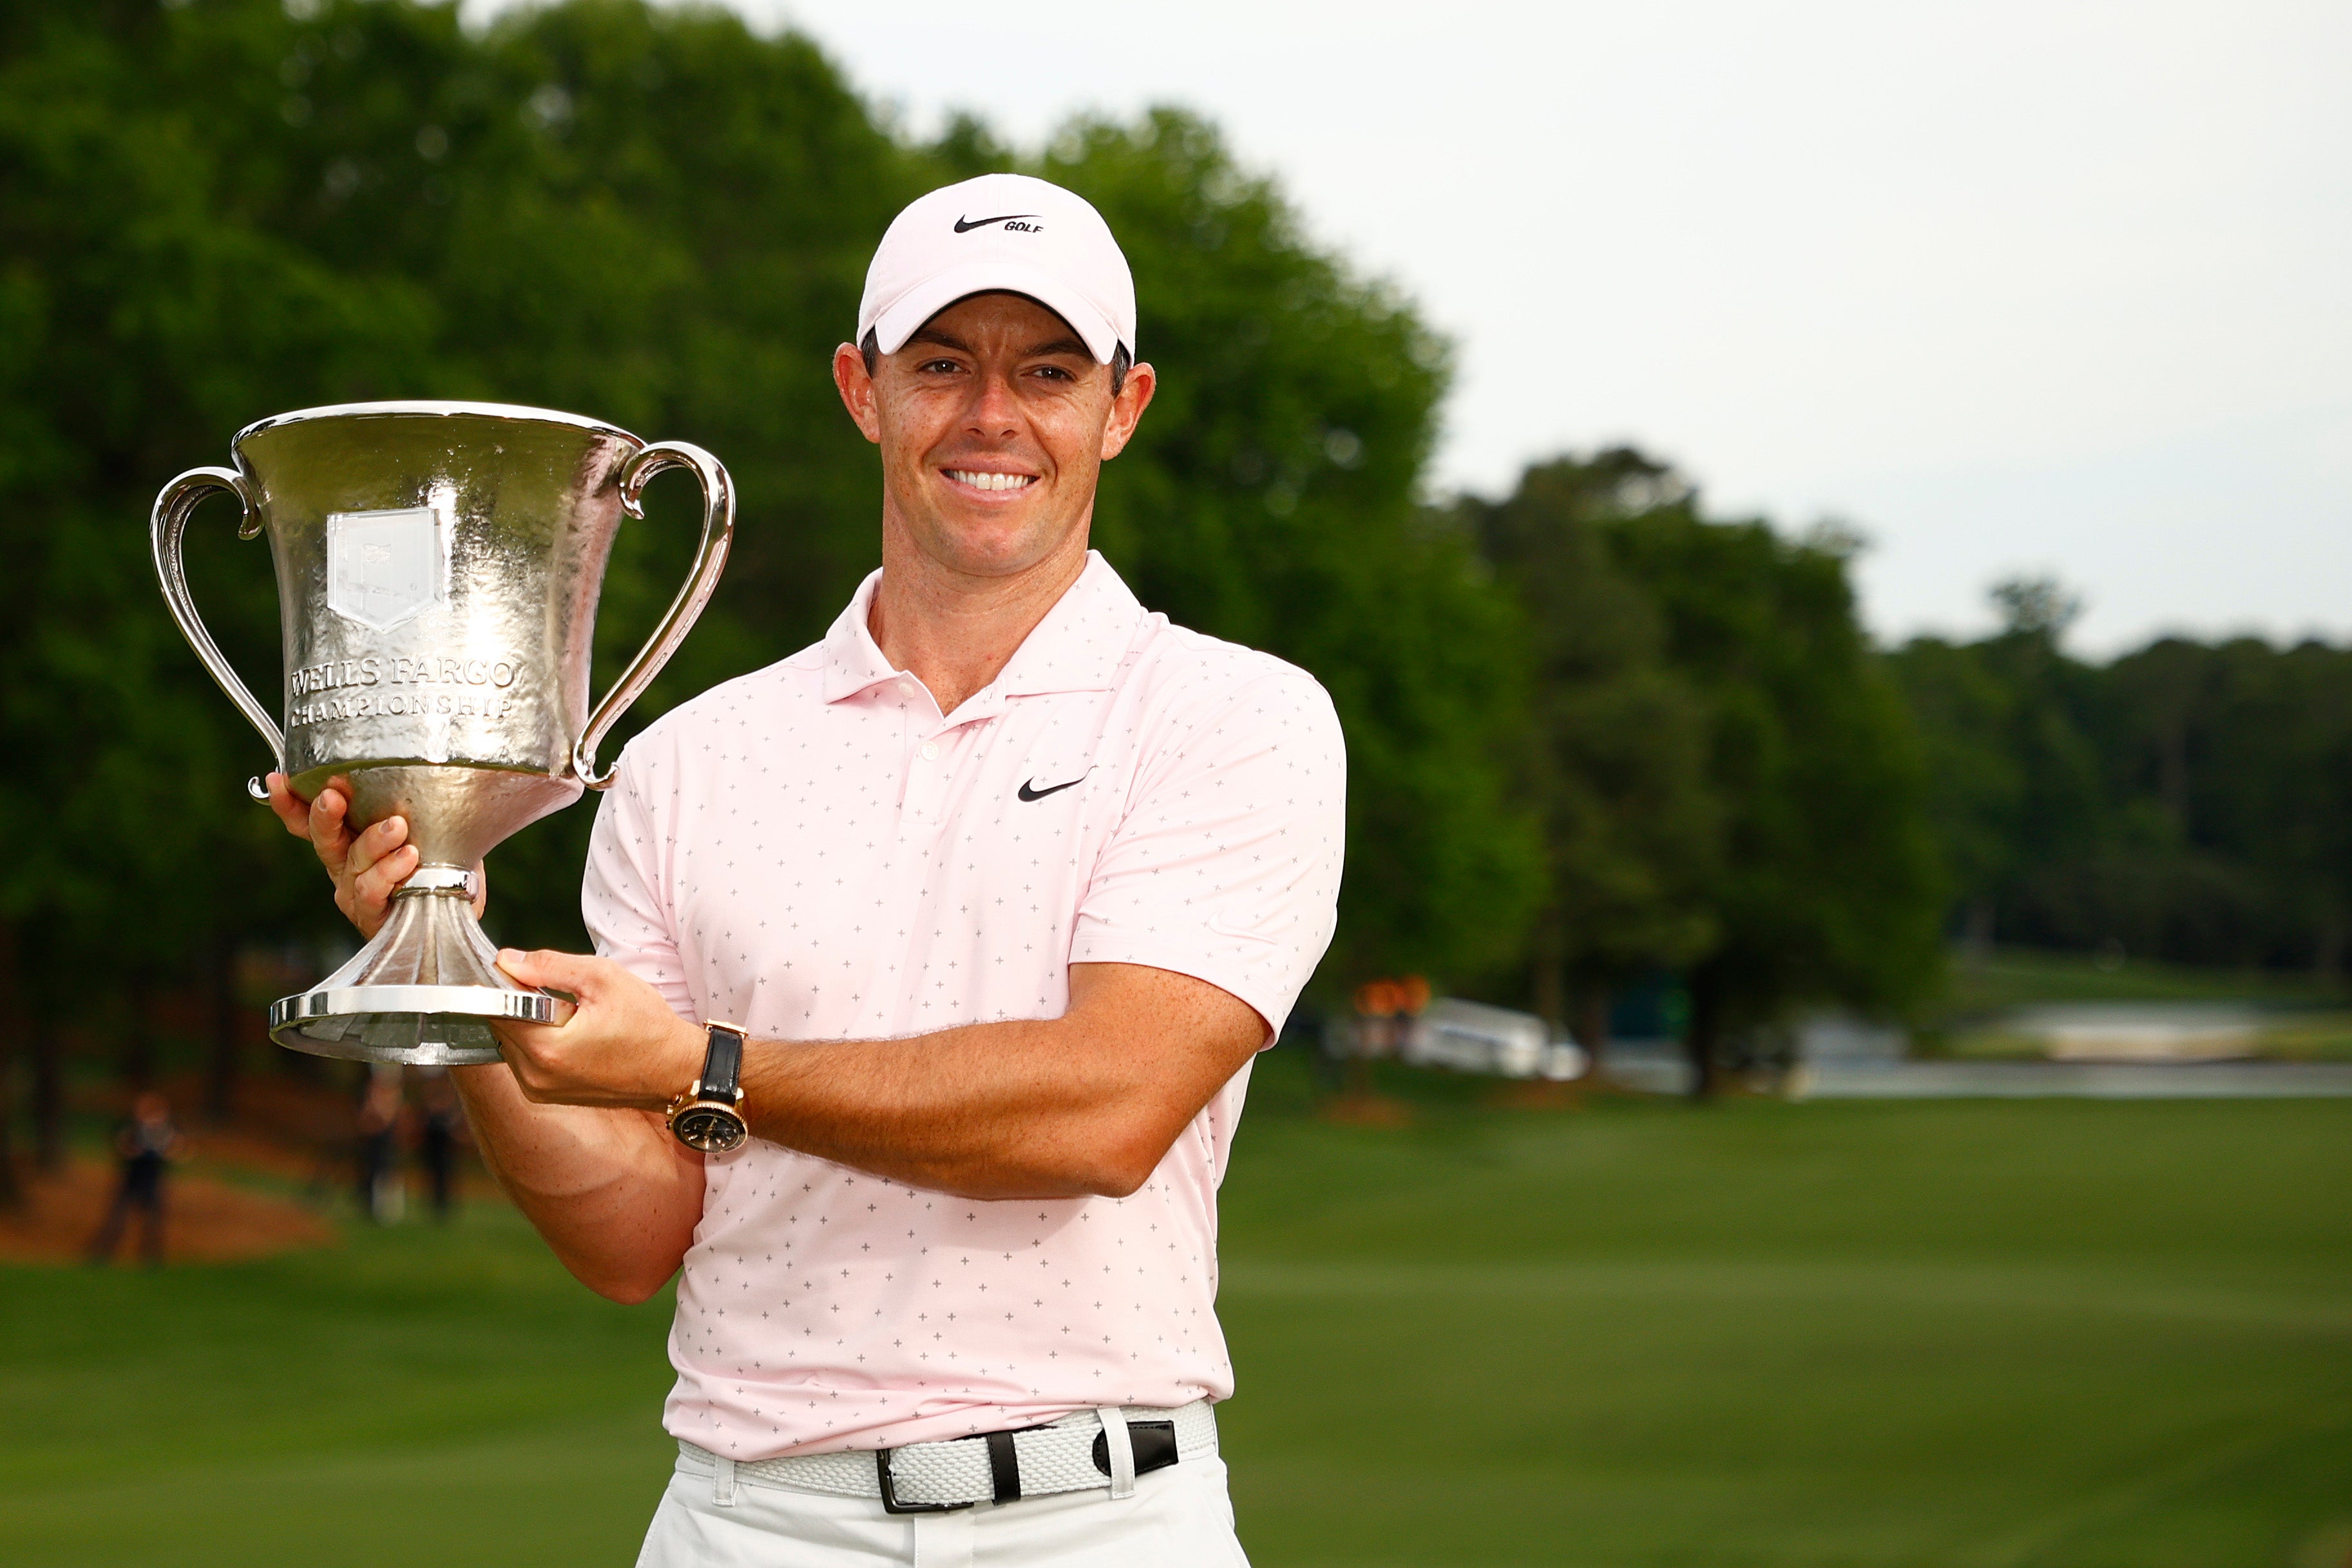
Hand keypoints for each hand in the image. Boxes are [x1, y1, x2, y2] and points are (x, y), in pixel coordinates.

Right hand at [263, 772, 483, 938]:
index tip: (279, 779)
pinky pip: (371, 889)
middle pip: (323, 837)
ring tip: (397, 826)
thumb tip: (430, 756)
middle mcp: (344, 863)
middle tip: (333, 796)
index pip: (308, 819)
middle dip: (324, 814)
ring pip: (353, 860)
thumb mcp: (425, 826)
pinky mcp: (371, 913)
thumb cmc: (437, 864)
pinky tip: (408, 857)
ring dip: (373, 840)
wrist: (454, 910)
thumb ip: (415, 801)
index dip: (289, 802)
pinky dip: (388, 872)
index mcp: (348, 837)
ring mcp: (355, 890)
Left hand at [491, 948, 704, 1109]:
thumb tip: (508, 960)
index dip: (506, 983)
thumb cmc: (648, 1025)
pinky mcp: (546, 1095)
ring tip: (569, 1014)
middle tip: (557, 992)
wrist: (675, 1069)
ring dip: (528, 1022)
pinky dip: (537, 1040)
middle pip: (500, 1026)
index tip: (526, 971)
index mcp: (546, 1048)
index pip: (496, 1008)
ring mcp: (539, 1090)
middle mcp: (535, 1076)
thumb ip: (550, 966)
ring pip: (511, 1042)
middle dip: (519, 1002)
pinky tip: (569, 1032)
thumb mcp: (603, 979)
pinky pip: (524, 1059)